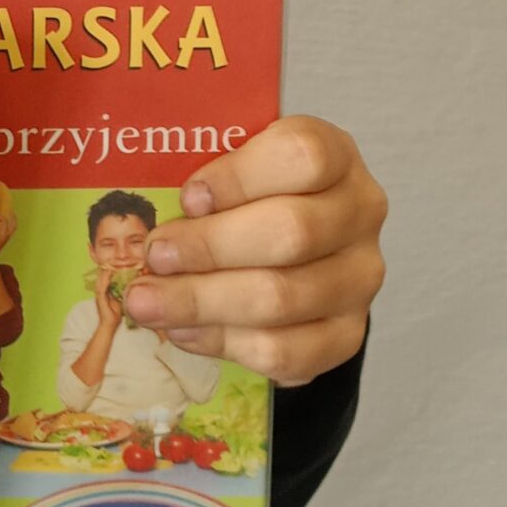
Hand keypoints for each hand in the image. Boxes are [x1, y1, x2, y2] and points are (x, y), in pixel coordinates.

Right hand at [93, 269, 124, 328]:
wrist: (109, 326)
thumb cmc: (114, 315)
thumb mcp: (119, 301)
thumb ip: (120, 293)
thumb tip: (128, 286)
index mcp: (104, 292)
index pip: (105, 278)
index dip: (108, 271)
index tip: (114, 263)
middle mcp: (100, 292)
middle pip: (101, 277)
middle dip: (106, 268)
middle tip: (112, 260)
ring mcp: (99, 295)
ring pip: (100, 280)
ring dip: (105, 272)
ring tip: (109, 263)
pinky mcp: (100, 298)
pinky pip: (102, 287)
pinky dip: (105, 279)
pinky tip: (109, 273)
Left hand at [121, 118, 385, 384]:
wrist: (303, 246)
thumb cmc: (258, 193)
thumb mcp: (238, 161)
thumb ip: (205, 167)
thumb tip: (147, 196)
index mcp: (336, 155)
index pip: (302, 156)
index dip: (240, 177)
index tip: (188, 197)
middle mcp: (360, 214)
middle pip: (291, 232)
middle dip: (209, 248)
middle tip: (155, 255)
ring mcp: (358, 278)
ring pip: (283, 299)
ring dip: (203, 302)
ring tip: (148, 301)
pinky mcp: (346, 334)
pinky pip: (287, 352)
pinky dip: (226, 343)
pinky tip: (184, 330)